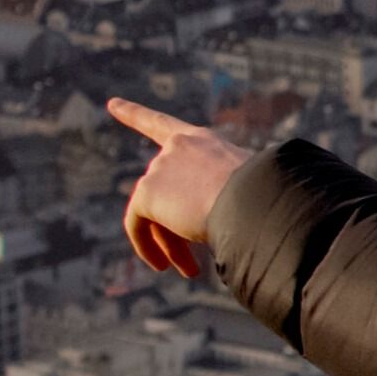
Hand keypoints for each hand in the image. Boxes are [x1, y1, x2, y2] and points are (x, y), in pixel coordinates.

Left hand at [104, 96, 252, 279]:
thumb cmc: (265, 199)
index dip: (134, 114)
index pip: (162, 124)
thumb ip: (219, 195)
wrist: (254, 199)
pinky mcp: (147, 192)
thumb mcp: (244, 189)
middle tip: (193, 263)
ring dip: (171, 243)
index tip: (111, 104)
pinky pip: (137, 224)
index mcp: (203, 141)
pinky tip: (161, 265)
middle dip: (176, 230)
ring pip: (155, 214)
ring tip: (190, 271)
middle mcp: (177, 148)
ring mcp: (160, 167)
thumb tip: (216, 223)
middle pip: (165, 193)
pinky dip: (146, 246)